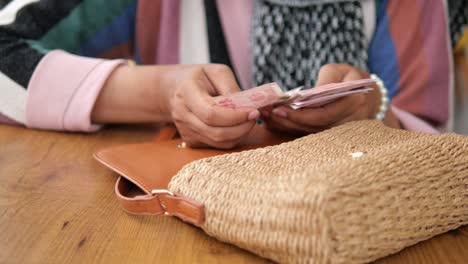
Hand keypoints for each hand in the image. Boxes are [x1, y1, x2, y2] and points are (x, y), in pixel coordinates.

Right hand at [92, 64, 258, 148]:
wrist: (173, 89)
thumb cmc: (198, 77)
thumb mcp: (216, 71)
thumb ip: (231, 87)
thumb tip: (247, 105)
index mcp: (186, 92)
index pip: (211, 113)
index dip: (235, 116)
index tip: (253, 111)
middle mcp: (182, 114)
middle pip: (216, 132)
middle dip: (242, 128)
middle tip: (255, 116)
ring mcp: (185, 130)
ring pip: (218, 142)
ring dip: (240, 134)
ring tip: (248, 120)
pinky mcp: (191, 140)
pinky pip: (216, 145)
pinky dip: (232, 138)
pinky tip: (236, 125)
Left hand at [262, 64, 399, 134]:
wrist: (367, 95)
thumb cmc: (350, 77)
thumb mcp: (341, 70)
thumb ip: (327, 79)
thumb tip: (311, 93)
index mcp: (353, 104)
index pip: (322, 115)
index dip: (299, 114)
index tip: (278, 108)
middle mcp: (348, 122)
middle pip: (312, 127)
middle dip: (286, 121)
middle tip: (265, 113)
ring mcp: (339, 132)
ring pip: (308, 133)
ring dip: (284, 126)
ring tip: (265, 116)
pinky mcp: (329, 134)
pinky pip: (308, 133)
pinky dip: (289, 129)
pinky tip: (272, 123)